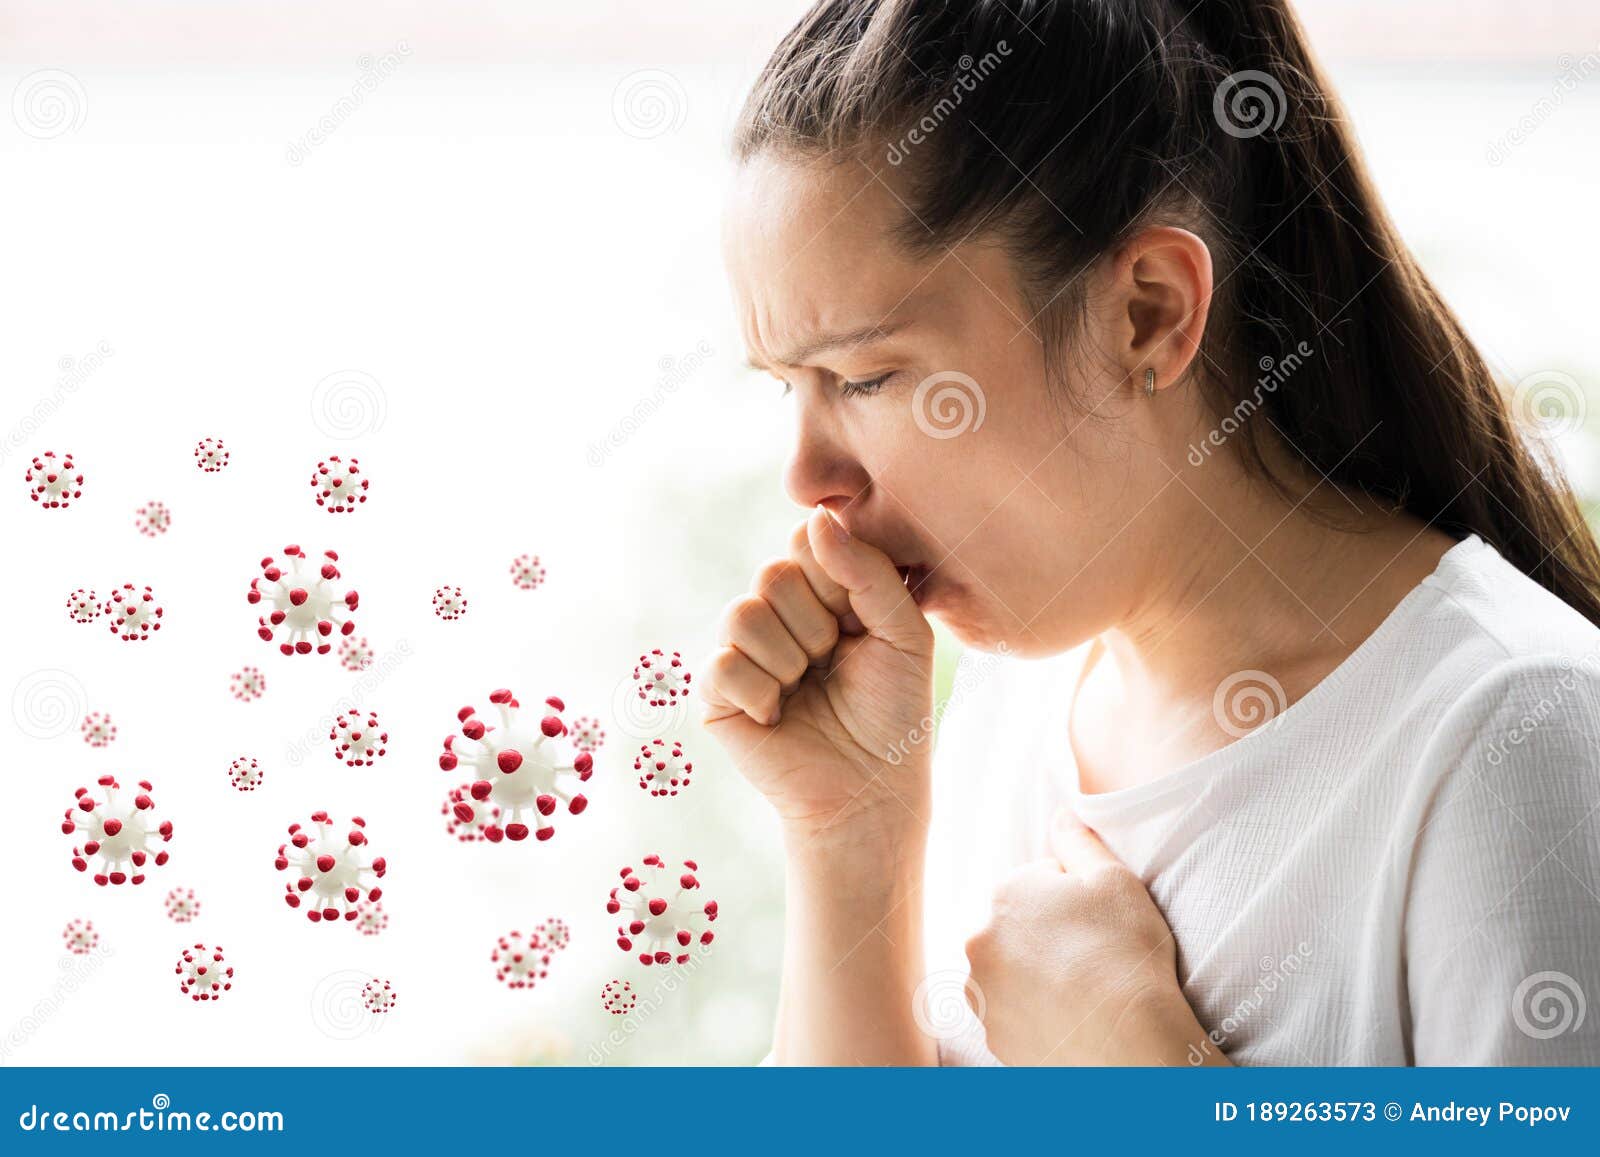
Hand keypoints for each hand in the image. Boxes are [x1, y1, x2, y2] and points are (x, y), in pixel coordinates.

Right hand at [701, 505, 935, 838]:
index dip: (834, 576)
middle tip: (834, 662)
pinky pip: (721, 665)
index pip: (806, 541)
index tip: (858, 620)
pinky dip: (760, 693)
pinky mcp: (717, 696)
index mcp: (822, 593)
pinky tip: (778, 717)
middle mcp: (778, 615)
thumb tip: (816, 516)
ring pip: (743, 614)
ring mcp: (743, 653)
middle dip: (816, 623)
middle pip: (772, 573)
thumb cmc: (895, 713)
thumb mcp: (904, 633)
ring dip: (789, 659)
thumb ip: (868, 570)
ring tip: (806, 690)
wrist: (872, 790)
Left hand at [964, 809, 1225, 1065]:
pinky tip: (1070, 1022)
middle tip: (1093, 960)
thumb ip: (1079, 840)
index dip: (1076, 902)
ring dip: (1036, 978)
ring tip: (1082, 994)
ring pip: (1010, 973)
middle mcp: (979, 941)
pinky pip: (1013, 1017)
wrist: (1128, 1045)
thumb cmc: (1125, 954)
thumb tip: (1060, 813)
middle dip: (1048, 938)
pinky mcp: (993, 1038)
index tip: (1099, 925)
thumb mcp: (1114, 879)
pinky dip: (1034, 1017)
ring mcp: (981, 994)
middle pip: (1018, 929)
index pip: (1039, 886)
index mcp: (1005, 894)